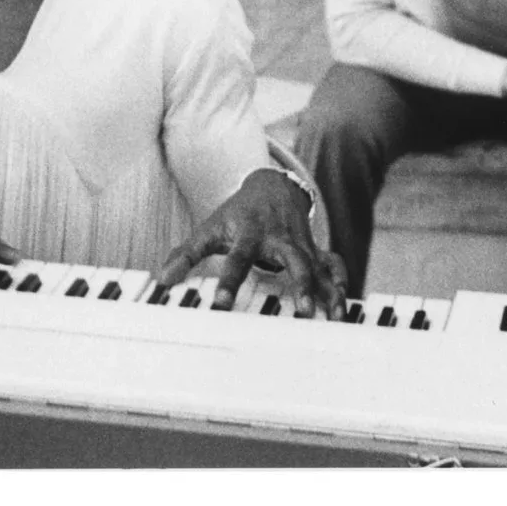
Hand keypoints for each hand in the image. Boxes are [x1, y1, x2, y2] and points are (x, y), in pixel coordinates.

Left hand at [153, 168, 347, 317]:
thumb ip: (186, 254)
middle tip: (302, 311)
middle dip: (300, 284)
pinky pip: (333, 265)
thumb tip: (162, 279)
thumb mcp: (209, 229)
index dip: (229, 281)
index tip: (222, 304)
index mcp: (249, 233)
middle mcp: (279, 239)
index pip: (238, 258)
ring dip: (327, 290)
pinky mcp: (314, 251)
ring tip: (331, 317)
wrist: (271, 188)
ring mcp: (300, 244)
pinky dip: (341, 284)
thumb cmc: (237, 214)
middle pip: (293, 259)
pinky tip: (343, 307)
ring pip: (318, 266)